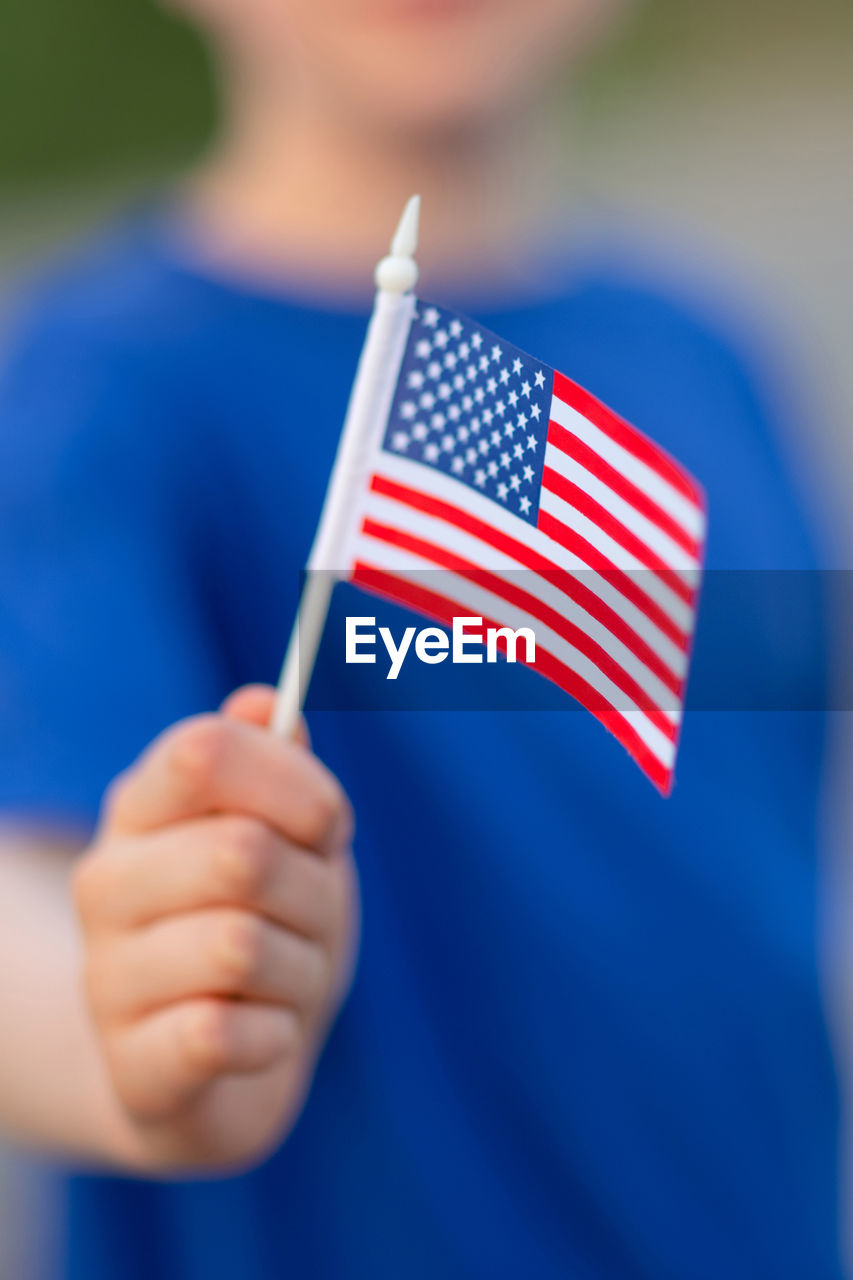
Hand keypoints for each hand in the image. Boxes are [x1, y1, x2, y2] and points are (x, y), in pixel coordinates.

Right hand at [72, 685, 357, 1172]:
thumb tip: (264, 700)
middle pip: (243, 853)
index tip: (326, 826)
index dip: (294, 783)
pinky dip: (274, 1034)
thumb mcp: (291, 836)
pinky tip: (260, 1034)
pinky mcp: (132, 1068)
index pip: (205, 750)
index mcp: (140, 809)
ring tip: (281, 981)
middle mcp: (105, 884)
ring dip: (300, 970)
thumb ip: (278, 766)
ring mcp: (106, 979)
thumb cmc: (267, 922)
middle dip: (313, 894)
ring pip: (244, 946)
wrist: (220, 1065)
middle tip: (306, 921)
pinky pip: (224, 1034)